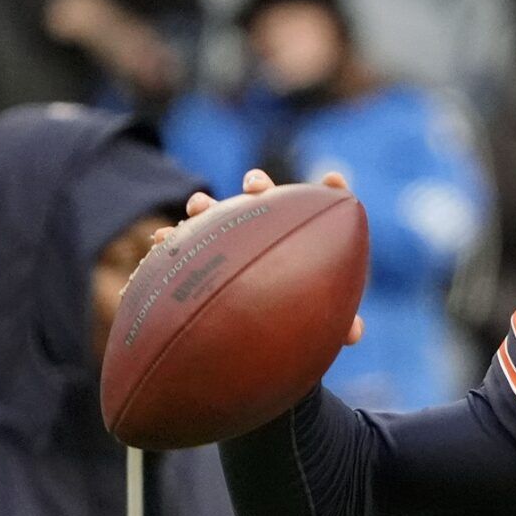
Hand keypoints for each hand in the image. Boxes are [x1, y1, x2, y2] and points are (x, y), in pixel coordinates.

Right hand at [151, 169, 364, 346]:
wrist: (252, 328)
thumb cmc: (294, 314)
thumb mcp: (315, 318)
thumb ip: (337, 324)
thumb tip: (354, 334)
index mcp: (296, 235)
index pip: (316, 208)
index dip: (329, 191)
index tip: (336, 181)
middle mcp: (261, 226)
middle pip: (260, 195)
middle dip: (257, 186)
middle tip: (256, 189)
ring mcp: (226, 234)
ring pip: (215, 210)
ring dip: (206, 204)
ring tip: (199, 207)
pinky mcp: (196, 252)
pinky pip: (180, 241)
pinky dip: (170, 237)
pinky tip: (161, 240)